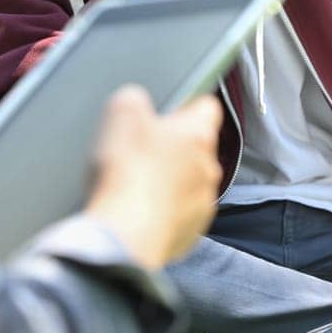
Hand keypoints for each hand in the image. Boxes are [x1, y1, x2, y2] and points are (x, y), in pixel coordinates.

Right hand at [83, 85, 221, 269]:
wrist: (125, 235)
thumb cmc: (129, 175)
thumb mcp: (122, 112)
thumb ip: (135, 98)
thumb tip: (137, 101)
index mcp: (199, 134)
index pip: (207, 106)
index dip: (186, 103)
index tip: (170, 107)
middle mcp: (209, 168)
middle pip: (195, 146)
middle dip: (171, 146)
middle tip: (140, 149)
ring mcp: (203, 203)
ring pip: (188, 181)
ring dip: (167, 180)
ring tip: (135, 183)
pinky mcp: (190, 232)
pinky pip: (179, 212)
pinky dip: (161, 209)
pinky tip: (137, 208)